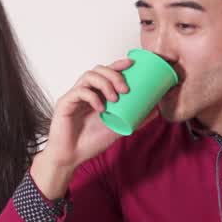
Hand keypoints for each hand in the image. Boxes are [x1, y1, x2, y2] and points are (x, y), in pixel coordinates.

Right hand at [32, 59, 135, 197]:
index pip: (106, 72)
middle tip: (126, 89)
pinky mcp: (64, 103)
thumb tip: (156, 110)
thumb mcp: (118, 129)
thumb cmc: (90, 142)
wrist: (71, 157)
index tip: (132, 64)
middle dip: (114, 74)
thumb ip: (135, 119)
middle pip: (98, 70)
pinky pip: (78, 92)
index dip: (118, 64)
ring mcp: (74, 96)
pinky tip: (101, 108)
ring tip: (115, 98)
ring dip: (105, 83)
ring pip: (88, 76)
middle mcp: (84, 92)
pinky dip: (92, 97)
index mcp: (96, 94)